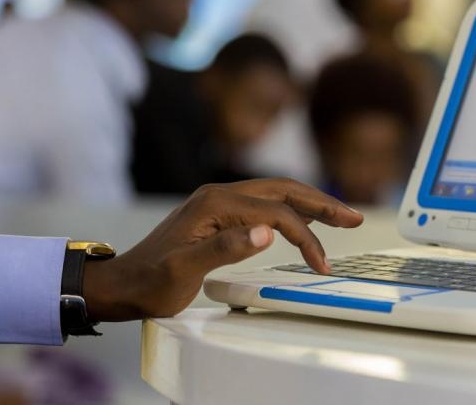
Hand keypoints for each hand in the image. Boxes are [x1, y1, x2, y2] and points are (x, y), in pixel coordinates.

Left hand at [82, 178, 363, 320]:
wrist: (121, 284)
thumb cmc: (149, 282)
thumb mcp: (183, 272)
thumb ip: (224, 248)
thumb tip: (267, 233)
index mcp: (215, 205)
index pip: (276, 214)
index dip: (305, 237)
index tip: (321, 264)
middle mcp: (219, 196)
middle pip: (282, 191)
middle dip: (321, 203)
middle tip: (354, 217)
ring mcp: (217, 203)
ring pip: (274, 194)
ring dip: (309, 203)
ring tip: (339, 216)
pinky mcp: (217, 214)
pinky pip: (263, 204)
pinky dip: (289, 210)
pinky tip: (300, 220)